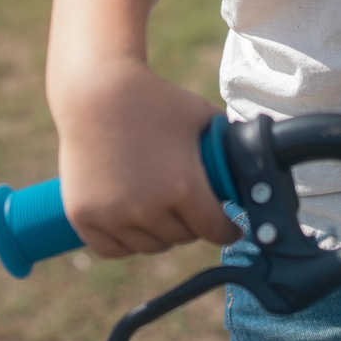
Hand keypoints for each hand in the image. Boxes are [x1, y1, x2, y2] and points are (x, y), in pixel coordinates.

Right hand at [50, 60, 235, 256]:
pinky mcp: (83, 216)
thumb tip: (256, 156)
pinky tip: (134, 226)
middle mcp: (148, 209)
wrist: (96, 92)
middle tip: (192, 211)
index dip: (227, 230)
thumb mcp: (202, 115)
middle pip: (183, 237)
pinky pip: (113, 249)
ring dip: (160, 234)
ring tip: (163, 215)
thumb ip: (229, 141)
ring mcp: (113, 216)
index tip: (229, 229)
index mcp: (183, 189)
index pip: (215, 230)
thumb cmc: (152, 100)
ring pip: (150, 246)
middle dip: (193, 226)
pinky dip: (125, 241)